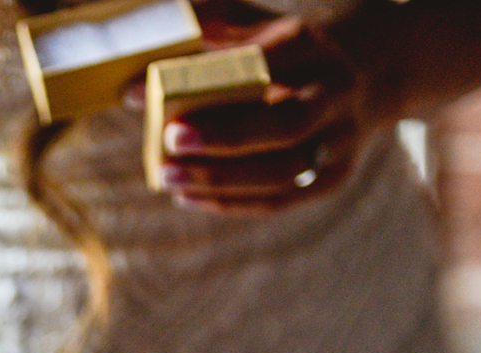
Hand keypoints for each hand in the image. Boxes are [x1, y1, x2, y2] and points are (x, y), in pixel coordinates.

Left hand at [137, 4, 382, 213]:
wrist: (348, 78)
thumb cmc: (271, 50)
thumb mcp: (244, 23)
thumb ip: (199, 34)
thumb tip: (132, 84)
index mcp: (310, 45)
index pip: (261, 62)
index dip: (205, 79)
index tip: (147, 91)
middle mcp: (336, 92)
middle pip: (287, 125)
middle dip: (226, 137)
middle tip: (170, 140)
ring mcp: (339, 140)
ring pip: (284, 172)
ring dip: (221, 179)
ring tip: (167, 177)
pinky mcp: (330, 178)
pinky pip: (279, 199)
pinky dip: (230, 202)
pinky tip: (187, 196)